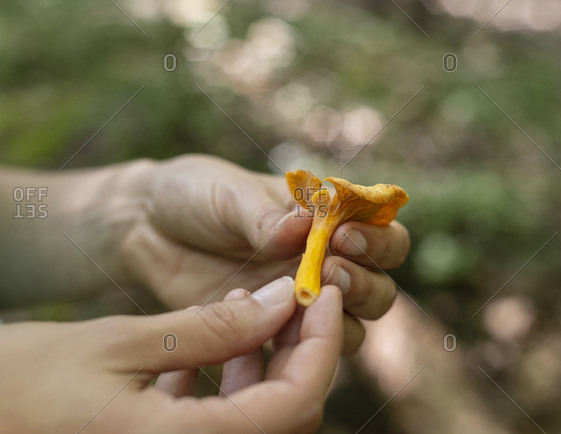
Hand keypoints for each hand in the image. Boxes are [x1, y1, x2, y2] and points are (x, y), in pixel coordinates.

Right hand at [0, 278, 342, 432]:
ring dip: (260, 363)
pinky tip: (204, 343)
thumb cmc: (19, 383)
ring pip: (254, 418)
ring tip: (243, 308)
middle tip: (288, 294)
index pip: (296, 404)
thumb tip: (282, 300)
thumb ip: (212, 328)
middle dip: (296, 350)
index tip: (324, 291)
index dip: (323, 344)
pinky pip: (217, 425)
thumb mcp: (121, 344)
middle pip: (284, 414)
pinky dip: (225, 384)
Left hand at [119, 155, 409, 353]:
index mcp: (326, 217)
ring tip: (298, 298)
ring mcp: (300, 299)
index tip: (340, 237)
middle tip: (328, 270)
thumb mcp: (230, 193)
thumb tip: (303, 228)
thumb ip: (265, 215)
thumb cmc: (196, 195)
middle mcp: (325, 260)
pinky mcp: (270, 329)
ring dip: (339, 317)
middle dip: (363, 282)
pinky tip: (256, 316)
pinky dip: (295, 339)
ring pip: (354, 325)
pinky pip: (303, 346)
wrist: (147, 227)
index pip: (382, 230)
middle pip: (379, 286)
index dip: (376, 238)